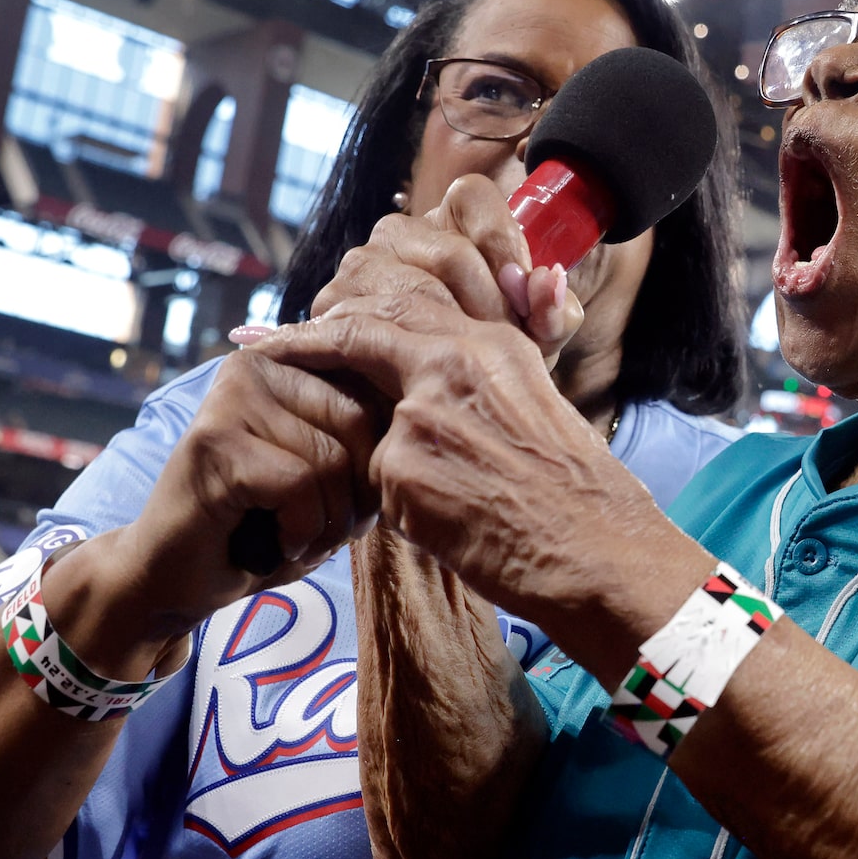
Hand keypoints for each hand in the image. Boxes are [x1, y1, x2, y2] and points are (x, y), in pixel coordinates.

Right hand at [61, 350, 384, 668]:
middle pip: (360, 424)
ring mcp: (230, 399)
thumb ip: (363, 438)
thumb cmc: (260, 527)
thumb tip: (424, 415)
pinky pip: (298, 485)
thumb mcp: (325, 474)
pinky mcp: (213, 442)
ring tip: (298, 537)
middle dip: (358, 494)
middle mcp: (256, 364)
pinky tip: (278, 543)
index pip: (376, 394)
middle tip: (326, 529)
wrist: (173, 576)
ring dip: (329, 520)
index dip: (378, 463)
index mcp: (288, 361)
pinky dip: (301, 530)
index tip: (349, 503)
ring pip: (331, 459)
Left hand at [243, 301, 707, 668]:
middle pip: (357, 334)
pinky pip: (378, 488)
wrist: (596, 552)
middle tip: (261, 349)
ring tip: (436, 498)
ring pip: (369, 428)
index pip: (397, 307)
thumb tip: (433, 374)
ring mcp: (420, 416)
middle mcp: (452, 364)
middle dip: (306, 344)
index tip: (299, 322)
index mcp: (491, 343)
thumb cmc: (580, 494)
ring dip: (385, 461)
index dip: (342, 313)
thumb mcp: (540, 408)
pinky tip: (451, 529)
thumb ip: (484, 380)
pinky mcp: (400, 471)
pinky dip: (402, 510)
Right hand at [273, 175, 584, 362]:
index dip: (507, 248)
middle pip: (451, 254)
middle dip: (489, 309)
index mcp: (452, 215)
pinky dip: (404, 352)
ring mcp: (361, 264)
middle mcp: (400, 230)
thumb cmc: (496, 359)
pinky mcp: (332, 306)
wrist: (437, 409)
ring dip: (450, 335)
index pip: (474, 197)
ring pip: (412, 290)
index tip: (526, 302)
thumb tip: (546, 283)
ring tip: (472, 367)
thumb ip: (554, 311)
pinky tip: (428, 375)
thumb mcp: (540, 338)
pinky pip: (371, 322)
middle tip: (507, 350)